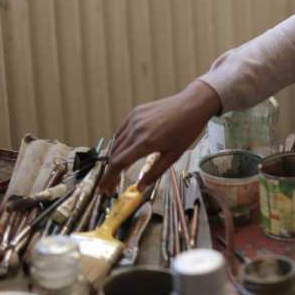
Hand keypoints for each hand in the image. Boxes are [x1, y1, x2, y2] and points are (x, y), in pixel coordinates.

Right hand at [97, 80, 221, 193]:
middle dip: (111, 173)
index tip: (102, 190)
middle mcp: (136, 130)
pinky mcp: (135, 112)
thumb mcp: (173, 156)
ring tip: (118, 172)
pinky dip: (119, 144)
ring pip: (116, 143)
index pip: (118, 164)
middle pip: (115, 155)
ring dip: (114, 159)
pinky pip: (122, 131)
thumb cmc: (186, 131)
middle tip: (112, 186)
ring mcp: (134, 119)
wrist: (193, 104)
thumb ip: (154, 173)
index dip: (107, 179)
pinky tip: (124, 152)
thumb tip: (139, 188)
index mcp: (145, 143)